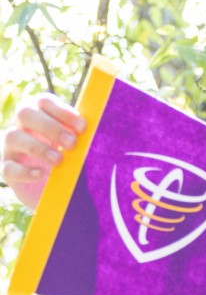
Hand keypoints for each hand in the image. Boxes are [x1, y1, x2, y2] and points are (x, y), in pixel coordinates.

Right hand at [2, 94, 85, 211]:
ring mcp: (10, 148)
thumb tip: (107, 134)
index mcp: (40, 116)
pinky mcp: (7, 170)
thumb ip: (85, 138)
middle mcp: (21, 127)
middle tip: (72, 144)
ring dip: (38, 147)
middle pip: (25, 113)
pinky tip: (41, 174)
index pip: (43, 101)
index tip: (82, 127)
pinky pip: (8, 168)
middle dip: (50, 126)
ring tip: (59, 160)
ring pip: (12, 136)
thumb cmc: (70, 163)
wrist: (55, 193)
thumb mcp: (78, 149)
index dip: (62, 110)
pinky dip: (25, 171)